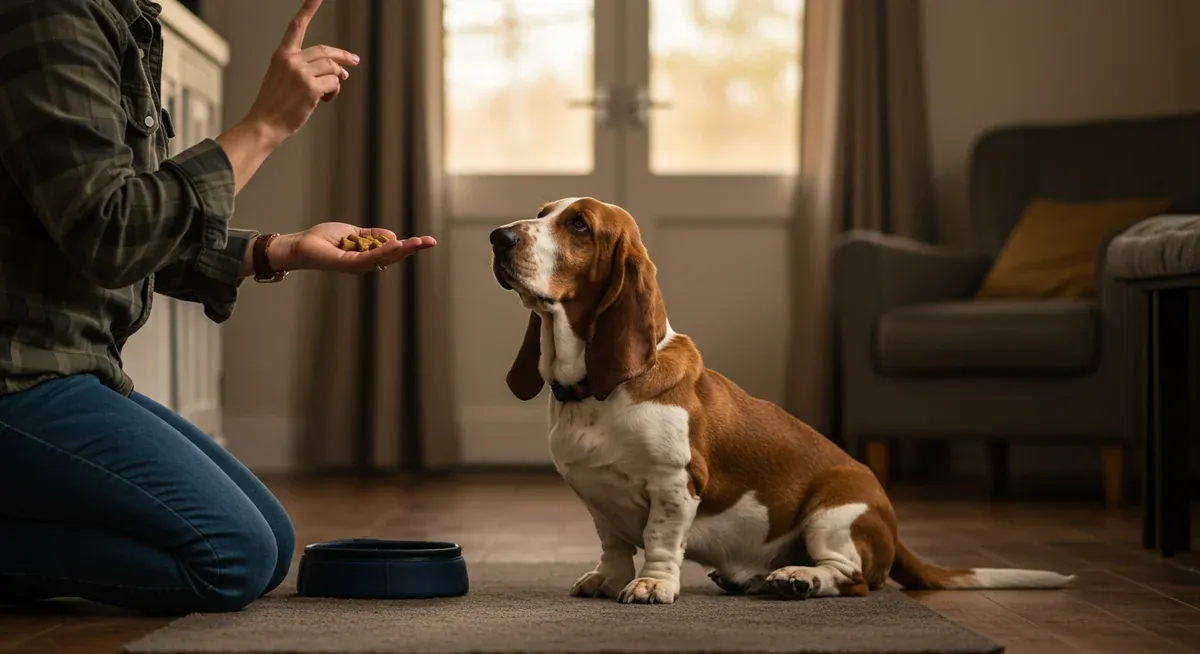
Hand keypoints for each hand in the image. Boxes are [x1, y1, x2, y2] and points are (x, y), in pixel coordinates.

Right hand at [241, 0, 358, 147]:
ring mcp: (301, 73)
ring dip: (337, 79)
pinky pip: (334, 83)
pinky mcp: (311, 87)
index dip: (308, 10)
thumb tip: (341, 71)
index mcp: (282, 55)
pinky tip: (324, 99)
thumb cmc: (275, 104)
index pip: (296, 27)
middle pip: (326, 51)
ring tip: (329, 90)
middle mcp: (292, 60)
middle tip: (354, 60)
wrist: (265, 123)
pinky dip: (333, 91)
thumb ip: (306, 69)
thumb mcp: (283, 78)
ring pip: (332, 68)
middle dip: (343, 56)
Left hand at [273, 223, 436, 273]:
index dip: (410, 246)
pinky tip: (396, 244)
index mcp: (367, 256)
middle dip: (413, 249)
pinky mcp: (349, 264)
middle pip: (394, 256)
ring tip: (419, 242)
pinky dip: (384, 251)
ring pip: (386, 257)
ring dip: (403, 249)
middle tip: (431, 242)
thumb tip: (394, 235)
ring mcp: (358, 266)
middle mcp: (365, 264)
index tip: (428, 241)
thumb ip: (372, 235)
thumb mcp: (354, 233)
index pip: (393, 251)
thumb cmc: (323, 239)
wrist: (301, 245)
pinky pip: (370, 258)